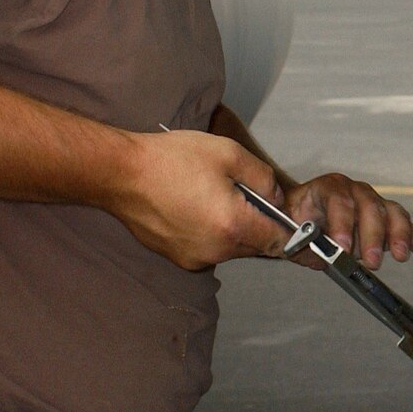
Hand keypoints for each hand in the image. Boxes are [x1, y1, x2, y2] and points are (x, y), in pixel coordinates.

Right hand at [108, 129, 289, 270]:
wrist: (121, 173)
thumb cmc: (172, 160)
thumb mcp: (229, 154)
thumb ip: (263, 178)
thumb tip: (276, 198)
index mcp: (234, 227)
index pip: (280, 242)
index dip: (291, 231)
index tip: (290, 219)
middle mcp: (216, 251)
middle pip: (256, 246)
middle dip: (258, 224)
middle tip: (242, 194)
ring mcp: (194, 258)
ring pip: (231, 248)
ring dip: (233, 229)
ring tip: (212, 197)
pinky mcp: (177, 257)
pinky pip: (208, 249)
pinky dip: (210, 233)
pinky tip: (194, 207)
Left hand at [284, 173, 412, 270]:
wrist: (304, 218)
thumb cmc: (297, 221)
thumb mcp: (287, 229)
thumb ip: (298, 239)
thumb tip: (309, 248)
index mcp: (328, 188)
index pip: (338, 199)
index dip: (342, 222)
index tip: (342, 246)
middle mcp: (355, 192)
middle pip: (370, 206)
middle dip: (372, 235)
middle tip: (371, 261)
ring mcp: (375, 204)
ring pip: (393, 213)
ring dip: (398, 235)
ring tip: (399, 256)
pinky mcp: (389, 220)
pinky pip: (409, 228)